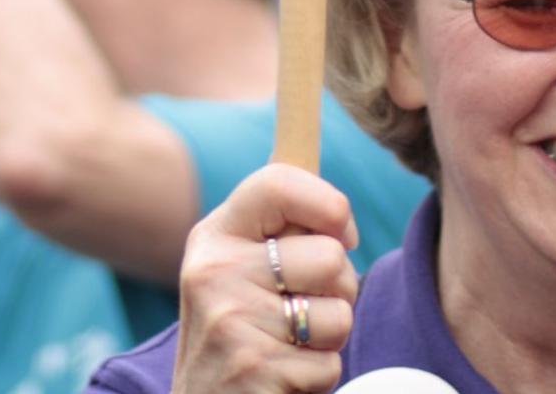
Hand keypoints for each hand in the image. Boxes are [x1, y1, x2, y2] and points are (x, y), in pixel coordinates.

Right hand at [170, 164, 358, 393]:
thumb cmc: (237, 331)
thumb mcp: (238, 268)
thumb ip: (279, 230)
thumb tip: (337, 203)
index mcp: (215, 234)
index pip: (279, 181)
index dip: (329, 204)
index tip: (341, 231)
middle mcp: (215, 270)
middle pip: (331, 257)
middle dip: (338, 289)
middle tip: (305, 308)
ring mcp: (231, 322)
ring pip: (339, 314)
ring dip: (329, 338)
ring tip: (291, 344)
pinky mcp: (254, 370)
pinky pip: (330, 365)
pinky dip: (318, 378)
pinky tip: (283, 378)